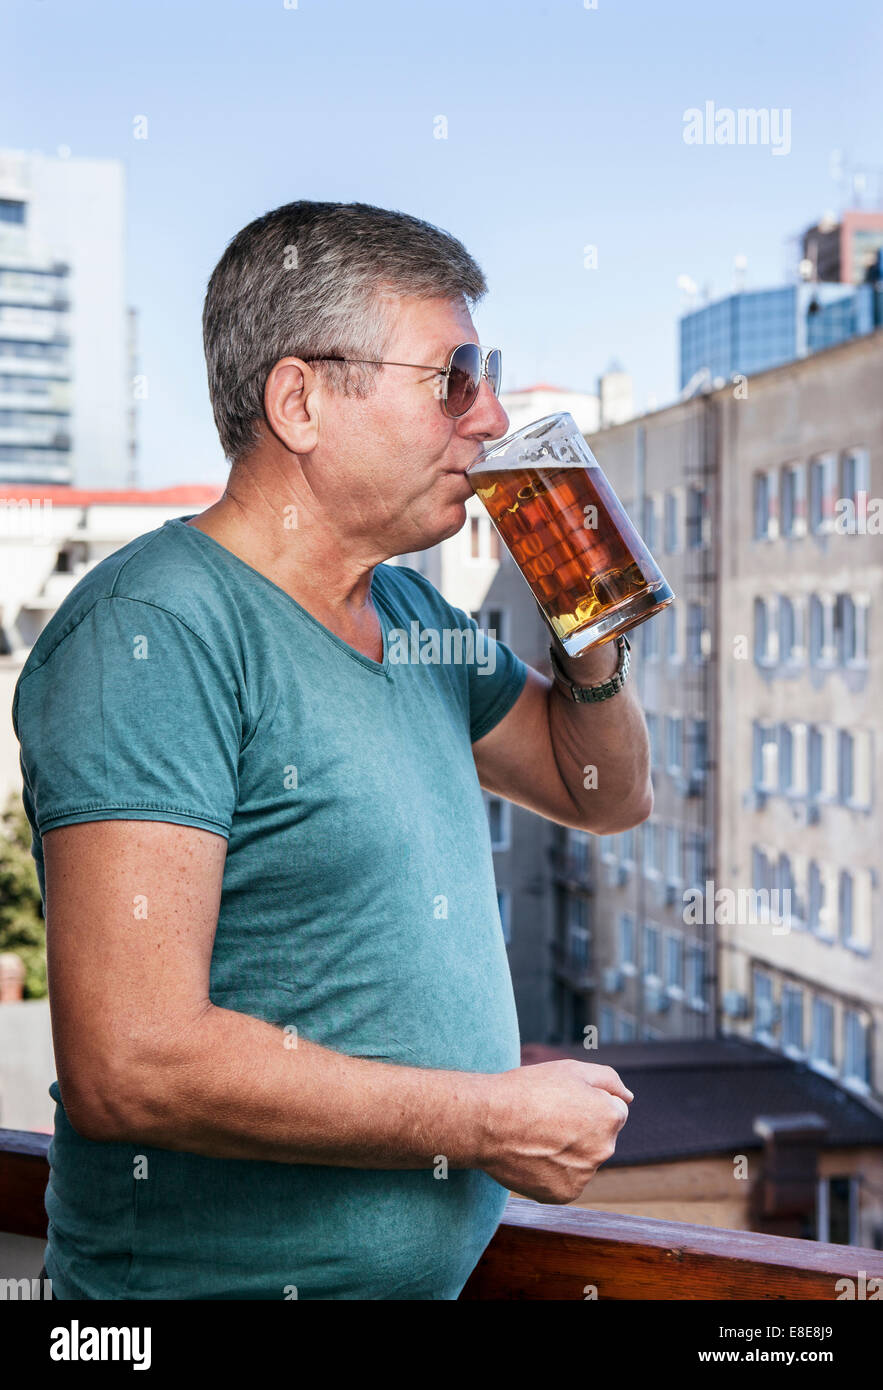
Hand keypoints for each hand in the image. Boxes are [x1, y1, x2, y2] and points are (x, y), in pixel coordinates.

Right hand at [478, 1060, 632, 1204]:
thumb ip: (609, 1080)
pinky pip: (566, 1180)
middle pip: (598, 1137)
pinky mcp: (564, 1194)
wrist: (488, 1122)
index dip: (586, 1102)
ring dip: (567, 1151)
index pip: (612, 1110)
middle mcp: (604, 1150)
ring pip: (582, 1160)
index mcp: (610, 1117)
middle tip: (546, 1117)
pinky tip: (534, 1155)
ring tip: (536, 1137)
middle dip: (581, 1128)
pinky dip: (553, 1171)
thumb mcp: (571, 1069)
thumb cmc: (528, 1090)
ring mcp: (584, 1176)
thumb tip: (628, 1098)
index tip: (561, 1101)